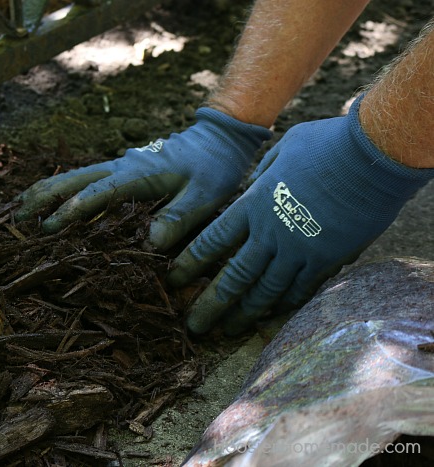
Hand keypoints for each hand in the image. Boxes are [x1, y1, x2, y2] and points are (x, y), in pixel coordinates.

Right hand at [14, 108, 270, 249]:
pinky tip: (51, 204)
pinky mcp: (121, 171)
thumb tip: (150, 243)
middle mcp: (122, 167)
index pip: (99, 192)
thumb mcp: (206, 196)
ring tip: (19, 210)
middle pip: (74, 179)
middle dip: (43, 196)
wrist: (219, 140)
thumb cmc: (215, 169)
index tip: (50, 226)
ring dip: (46, 192)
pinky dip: (62, 191)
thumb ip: (179, 217)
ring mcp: (119, 167)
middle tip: (16, 216)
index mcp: (138, 174)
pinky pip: (85, 180)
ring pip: (74, 177)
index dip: (74, 209)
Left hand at [169, 95, 433, 334]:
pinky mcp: (327, 260)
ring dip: (245, 314)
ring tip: (227, 331)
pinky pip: (300, 290)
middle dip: (210, 303)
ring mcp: (299, 250)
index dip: (192, 263)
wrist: (371, 157)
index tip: (175, 280)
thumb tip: (254, 185)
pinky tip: (271, 317)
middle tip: (193, 325)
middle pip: (234, 275)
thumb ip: (262, 175)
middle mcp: (270, 232)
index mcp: (253, 204)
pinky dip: (284, 306)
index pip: (213, 240)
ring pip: (265, 291)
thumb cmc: (325, 145)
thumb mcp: (281, 151)